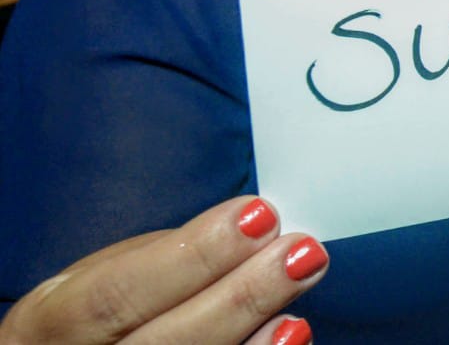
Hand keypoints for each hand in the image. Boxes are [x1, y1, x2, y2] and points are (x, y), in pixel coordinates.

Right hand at [0, 196, 327, 344]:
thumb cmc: (94, 317)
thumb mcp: (100, 276)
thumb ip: (165, 257)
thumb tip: (251, 226)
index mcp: (48, 325)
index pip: (117, 294)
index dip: (192, 256)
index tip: (257, 217)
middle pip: (165, 344)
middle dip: (239, 295)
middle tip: (299, 253)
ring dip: (256, 338)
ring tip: (300, 294)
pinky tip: (290, 336)